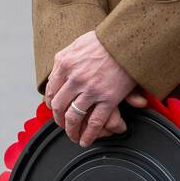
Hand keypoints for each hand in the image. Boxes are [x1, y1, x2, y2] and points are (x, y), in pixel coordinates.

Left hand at [44, 30, 146, 146]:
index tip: (54, 108)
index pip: (51, 89)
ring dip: (70, 130)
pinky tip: (85, 141)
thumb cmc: (105, 39)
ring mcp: (91, 90)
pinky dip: (88, 135)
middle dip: (58, 119)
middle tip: (62, 124)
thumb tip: (57, 68)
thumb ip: (65, 57)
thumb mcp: (78, 43)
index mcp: (65, 64)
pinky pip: (94, 122)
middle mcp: (74, 78)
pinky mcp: (108, 98)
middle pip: (59, 106)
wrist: (128, 39)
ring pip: (74, 117)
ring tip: (72, 136)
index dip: (51, 102)